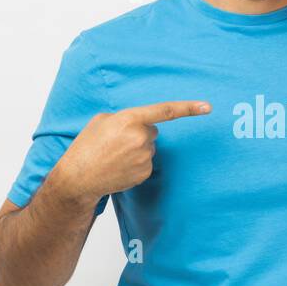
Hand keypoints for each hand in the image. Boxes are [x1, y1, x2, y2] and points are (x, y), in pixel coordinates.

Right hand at [51, 100, 210, 201]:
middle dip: (139, 133)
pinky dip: (136, 163)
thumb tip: (140, 124)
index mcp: (129, 119)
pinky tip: (119, 166)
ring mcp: (145, 157)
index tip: (207, 107)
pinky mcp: (145, 172)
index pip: (165, 111)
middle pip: (152, 131)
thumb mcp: (101, 121)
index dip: (188, 108)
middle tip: (116, 142)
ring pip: (149, 147)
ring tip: (114, 156)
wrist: (79, 178)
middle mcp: (141, 137)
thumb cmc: (86, 146)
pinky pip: (147, 162)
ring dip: (136, 149)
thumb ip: (125, 117)